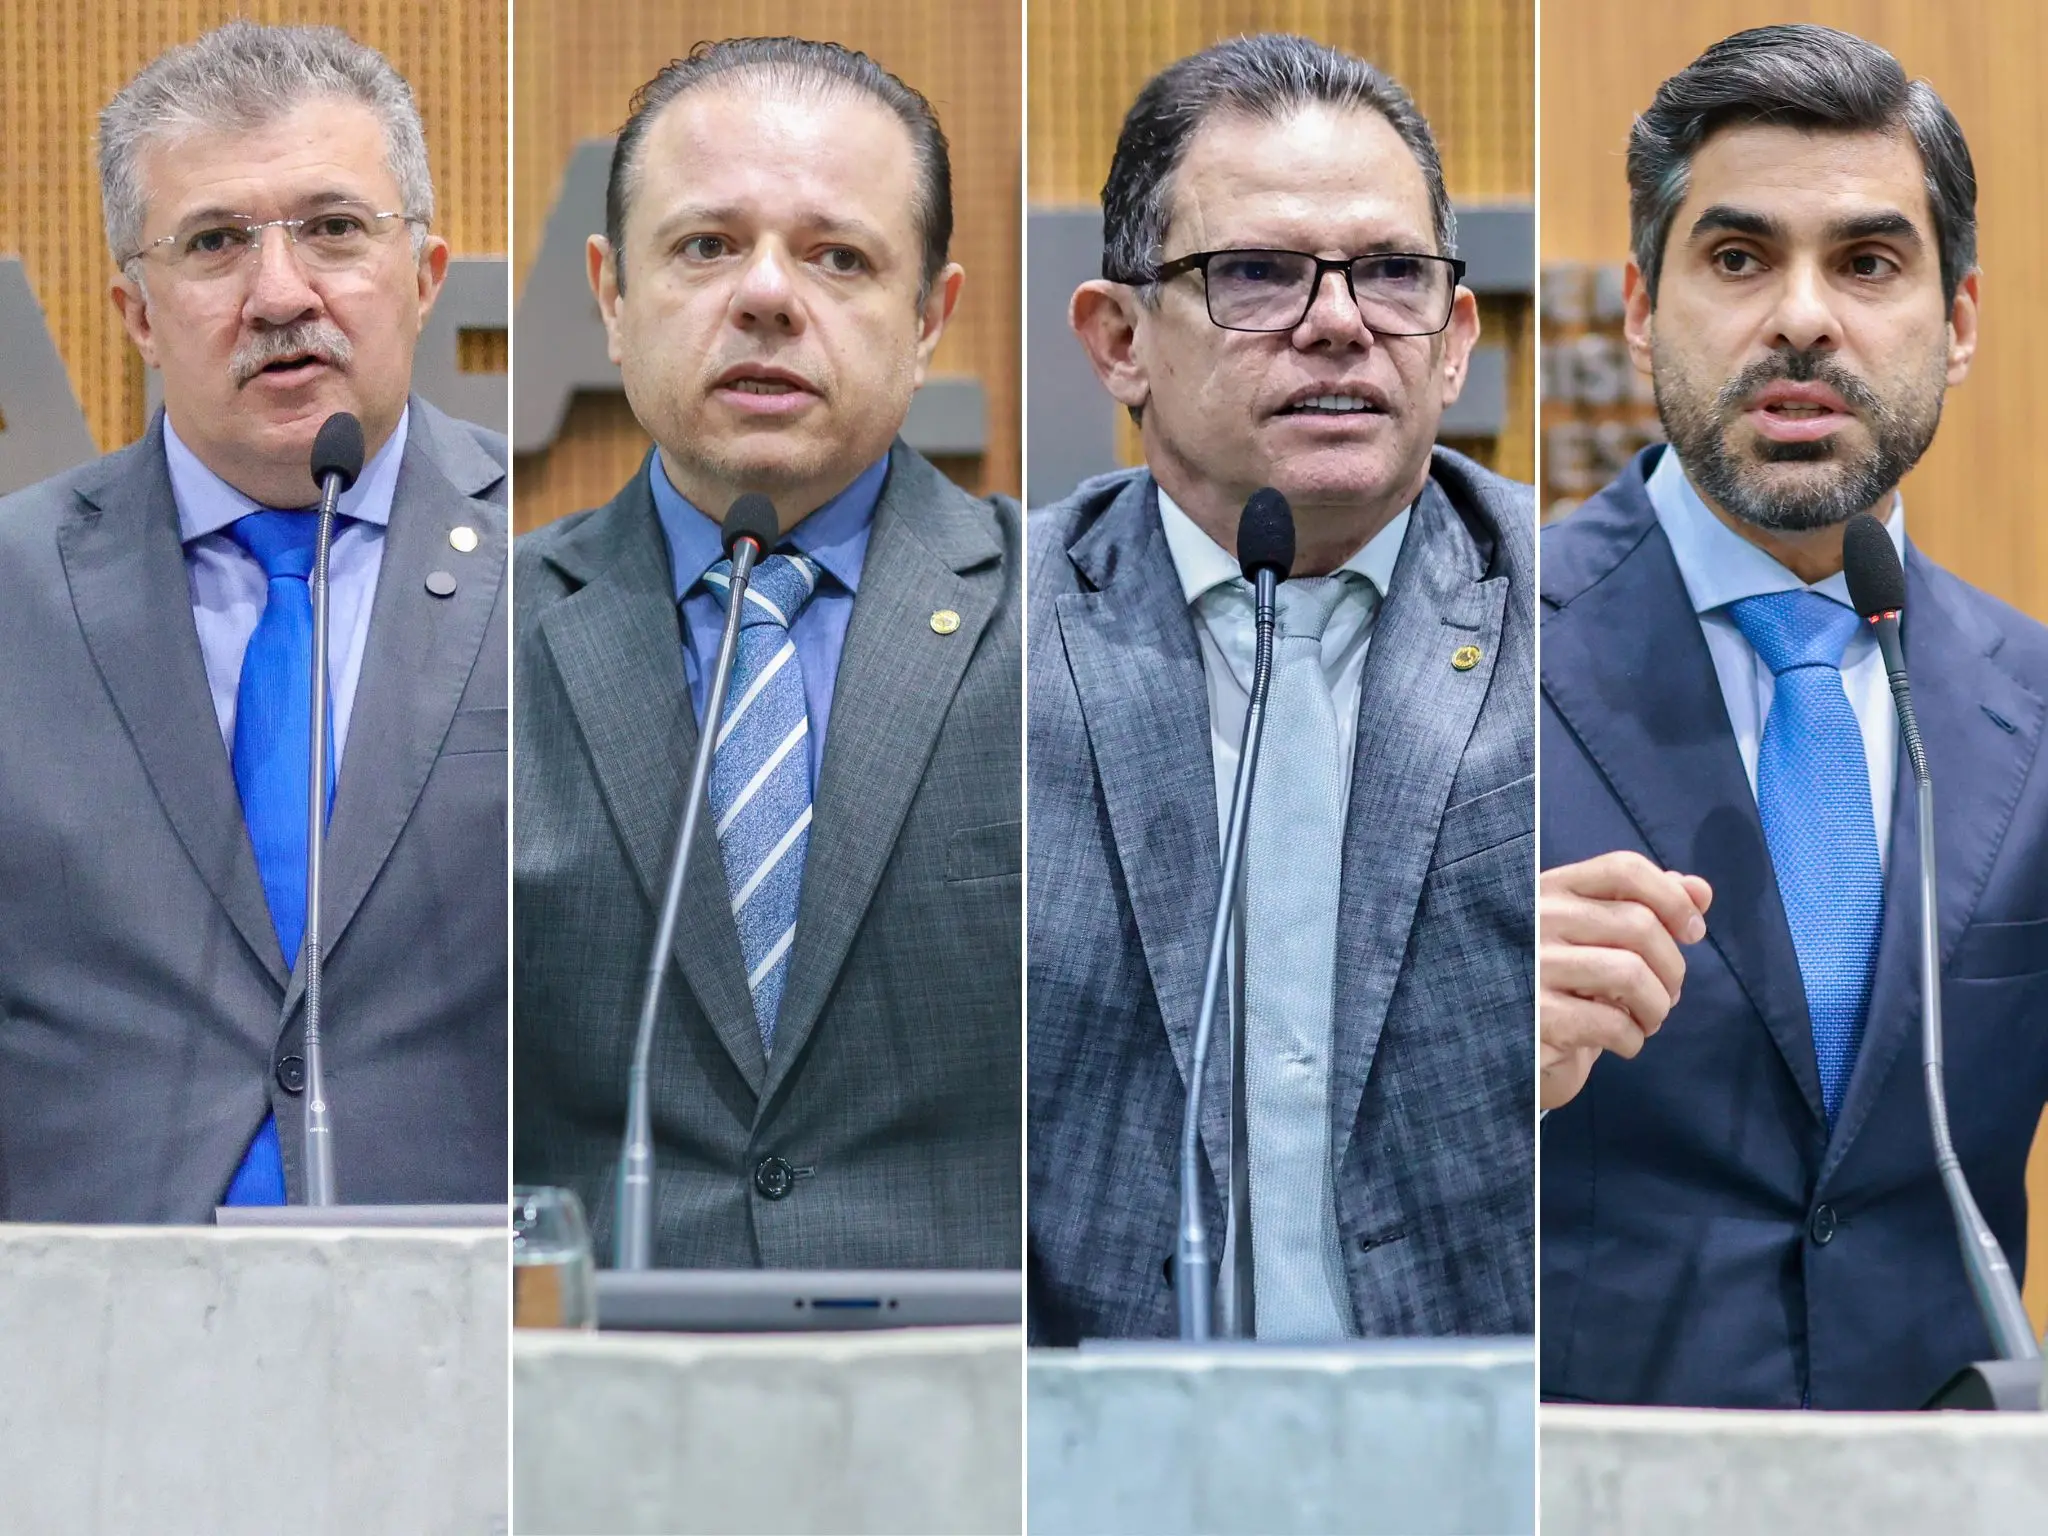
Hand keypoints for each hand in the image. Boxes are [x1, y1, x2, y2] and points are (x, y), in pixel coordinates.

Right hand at [1540, 851, 1711, 1110]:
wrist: (1508, 1048)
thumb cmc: (1560, 987)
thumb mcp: (1595, 939)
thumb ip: (1642, 906)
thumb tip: (1700, 889)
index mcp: (1549, 889)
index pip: (1623, 869)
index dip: (1672, 899)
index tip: (1693, 932)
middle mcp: (1534, 918)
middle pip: (1639, 924)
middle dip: (1673, 967)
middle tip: (1668, 994)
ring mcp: (1531, 966)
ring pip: (1631, 973)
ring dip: (1658, 1005)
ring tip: (1648, 1019)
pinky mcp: (1536, 1016)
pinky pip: (1612, 1022)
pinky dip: (1633, 1038)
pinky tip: (1624, 1042)